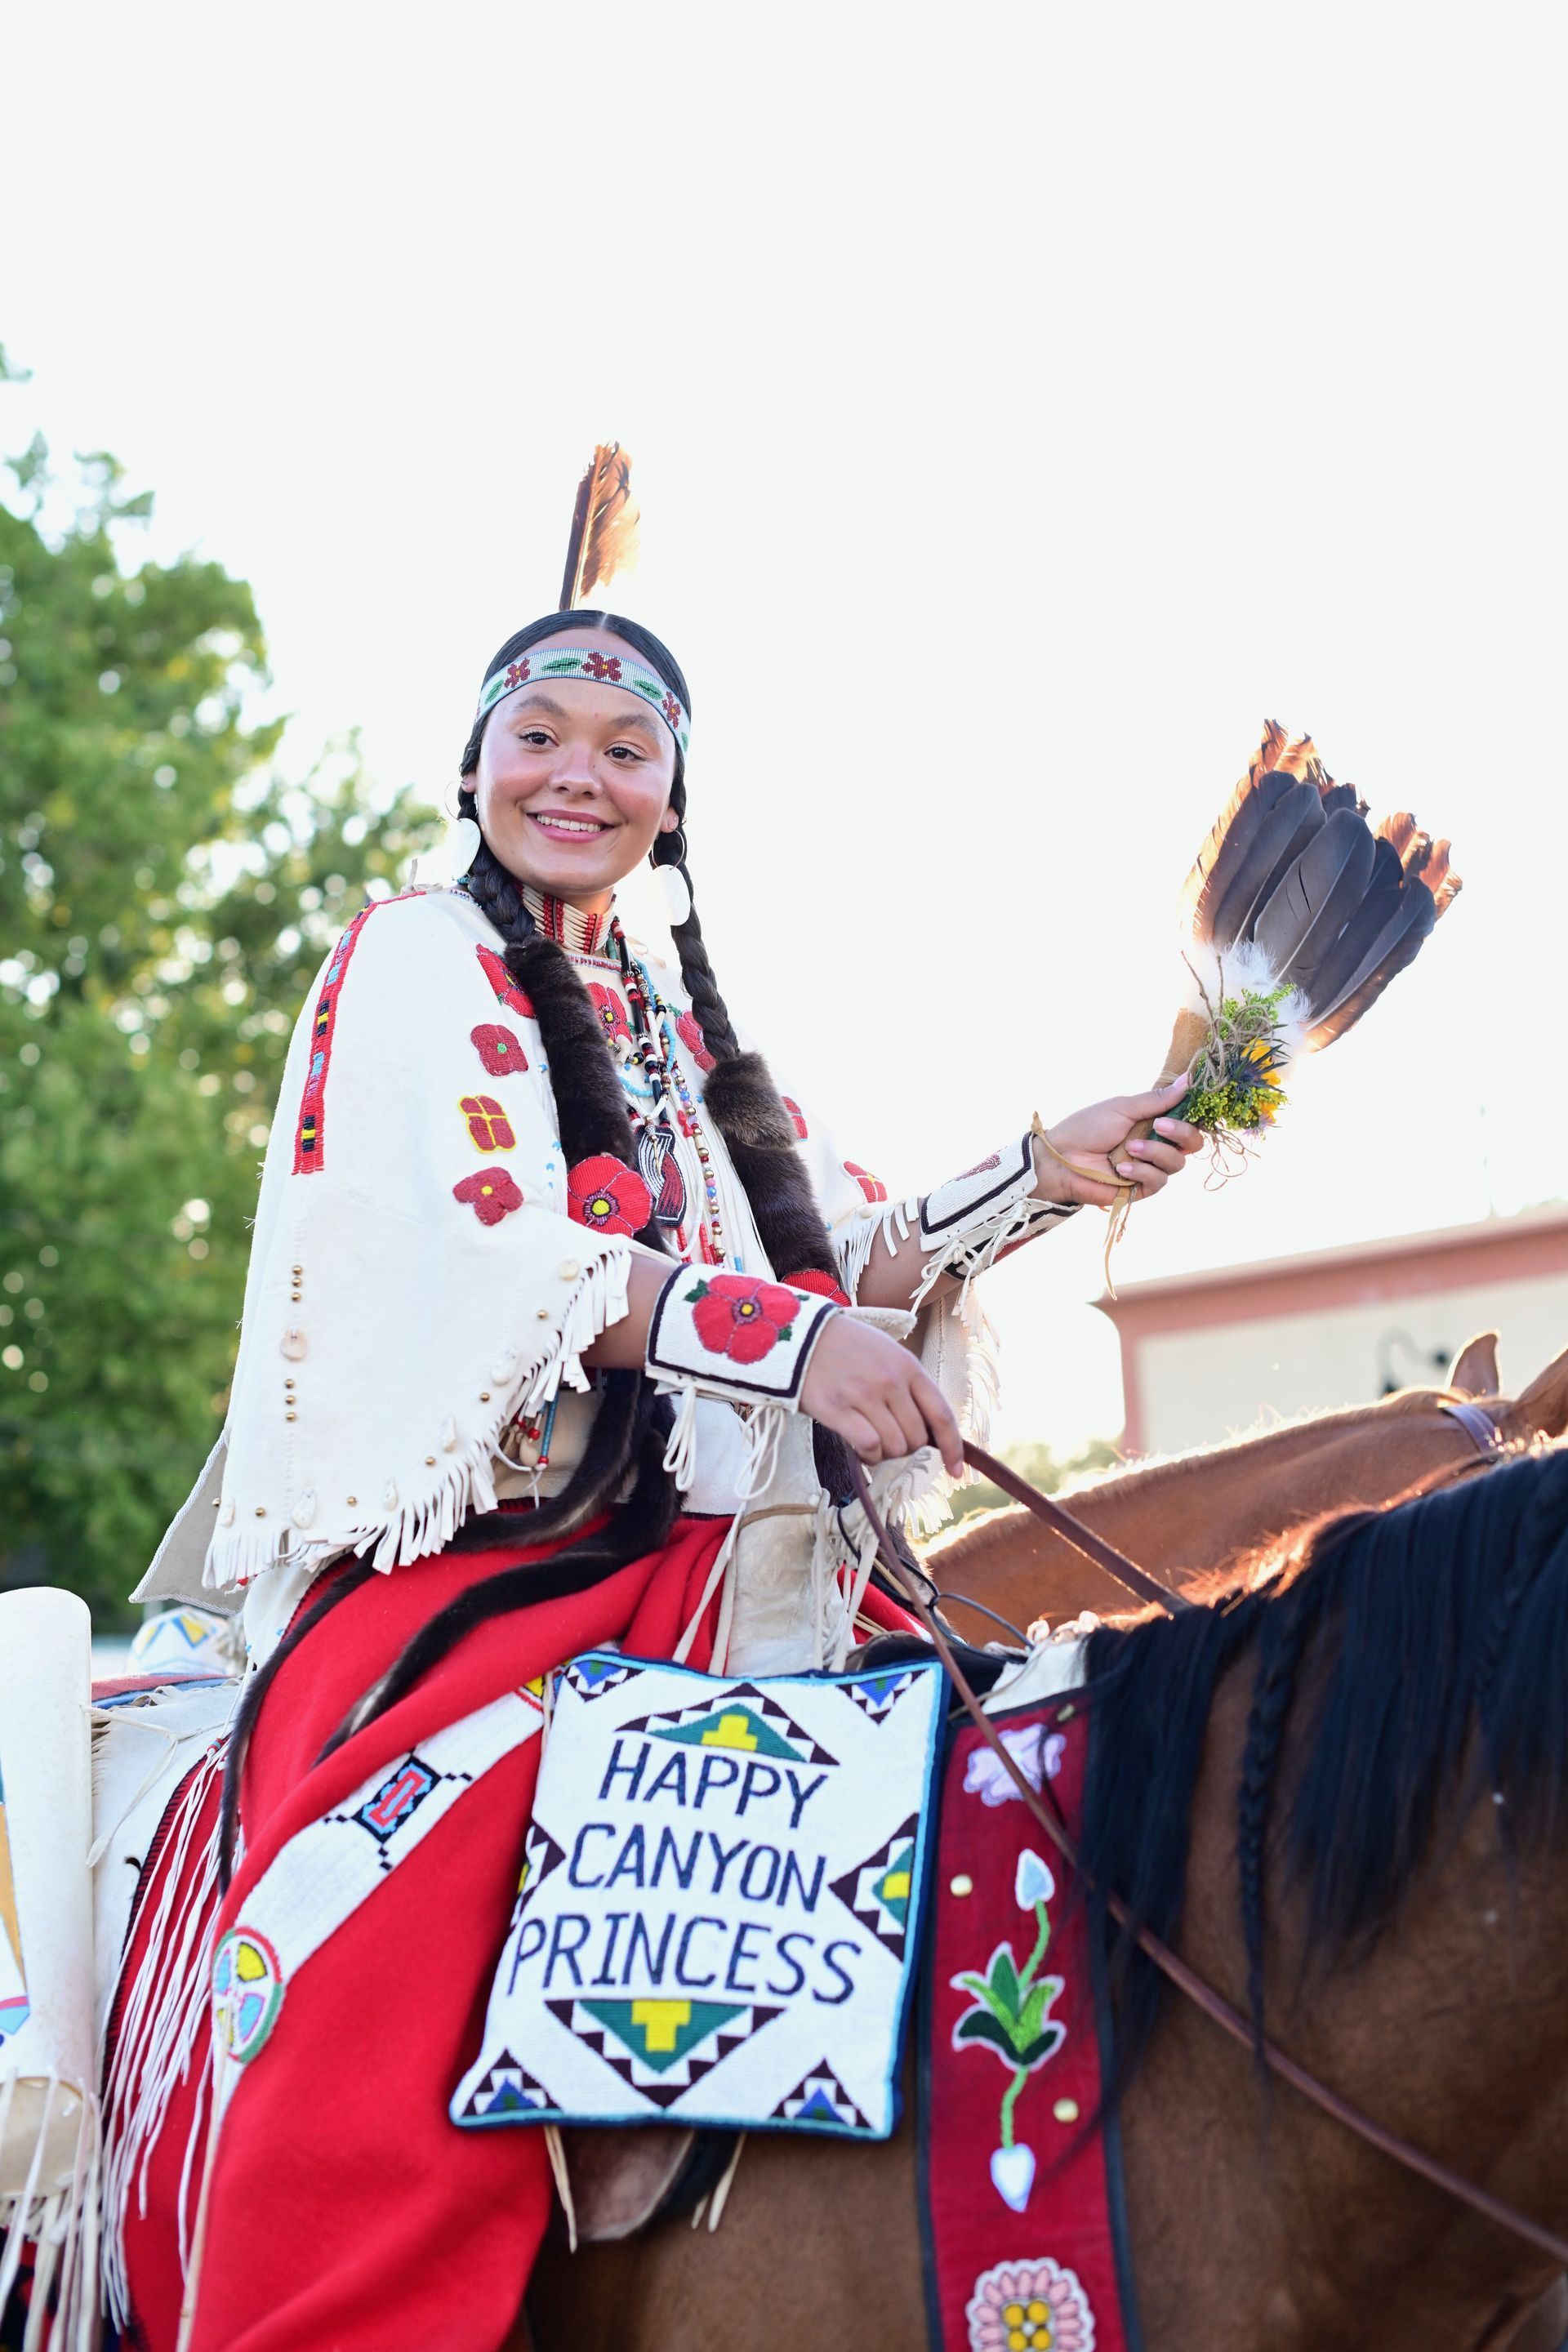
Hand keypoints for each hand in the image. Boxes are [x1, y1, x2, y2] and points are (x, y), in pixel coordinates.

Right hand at [802, 1315, 962, 1477]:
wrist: (801, 1335)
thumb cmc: (847, 1347)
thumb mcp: (888, 1353)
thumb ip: (909, 1385)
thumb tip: (928, 1430)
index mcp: (908, 1367)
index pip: (941, 1415)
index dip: (952, 1448)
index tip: (955, 1470)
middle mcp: (891, 1381)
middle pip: (916, 1437)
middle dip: (907, 1447)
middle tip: (888, 1438)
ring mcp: (864, 1395)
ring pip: (894, 1445)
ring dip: (886, 1453)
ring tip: (872, 1441)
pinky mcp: (837, 1409)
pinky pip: (869, 1446)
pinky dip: (870, 1456)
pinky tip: (861, 1450)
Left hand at [1034, 1079, 1203, 1207]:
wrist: (1061, 1158)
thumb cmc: (1087, 1128)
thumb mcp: (1122, 1108)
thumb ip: (1156, 1099)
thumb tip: (1188, 1080)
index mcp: (1153, 1122)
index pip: (1187, 1120)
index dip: (1192, 1115)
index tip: (1188, 1104)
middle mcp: (1156, 1144)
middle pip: (1192, 1143)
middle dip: (1182, 1133)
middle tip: (1161, 1126)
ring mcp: (1149, 1167)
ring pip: (1177, 1164)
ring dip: (1155, 1153)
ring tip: (1130, 1148)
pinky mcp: (1140, 1189)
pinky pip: (1158, 1181)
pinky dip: (1143, 1171)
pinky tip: (1122, 1168)